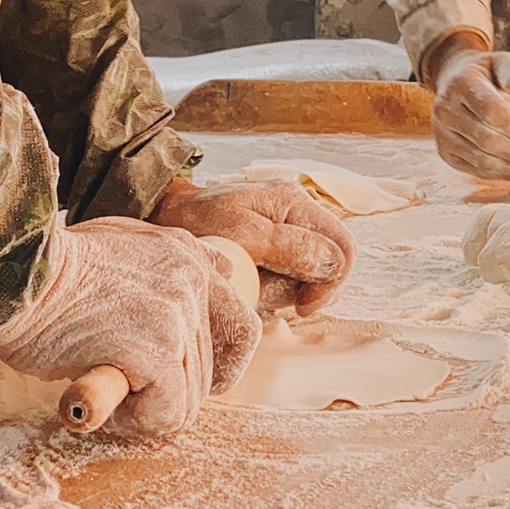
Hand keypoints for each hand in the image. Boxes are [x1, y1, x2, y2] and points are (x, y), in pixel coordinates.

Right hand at [0, 216, 258, 437]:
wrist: (14, 275)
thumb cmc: (50, 268)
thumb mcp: (121, 244)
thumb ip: (164, 268)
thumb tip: (204, 284)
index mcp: (186, 256)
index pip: (239, 321)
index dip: (220, 362)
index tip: (186, 376)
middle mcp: (191, 281)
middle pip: (209, 368)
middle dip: (168, 387)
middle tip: (124, 385)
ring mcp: (177, 317)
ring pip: (190, 396)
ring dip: (148, 405)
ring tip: (105, 387)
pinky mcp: (156, 352)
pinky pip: (168, 412)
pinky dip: (137, 421)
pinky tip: (105, 403)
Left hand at [152, 179, 355, 315]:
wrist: (166, 217)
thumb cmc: (199, 225)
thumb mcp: (243, 236)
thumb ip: (290, 246)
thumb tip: (332, 262)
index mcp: (294, 202)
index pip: (343, 247)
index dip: (331, 283)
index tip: (301, 306)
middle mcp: (298, 209)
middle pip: (334, 259)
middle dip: (311, 286)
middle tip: (277, 301)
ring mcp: (288, 224)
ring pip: (315, 269)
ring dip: (292, 286)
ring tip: (258, 287)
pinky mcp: (275, 240)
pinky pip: (294, 270)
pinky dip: (279, 283)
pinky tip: (256, 284)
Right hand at [429, 32, 509, 180]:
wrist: (454, 80)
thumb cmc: (486, 74)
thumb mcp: (502, 63)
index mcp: (460, 83)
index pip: (490, 110)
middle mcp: (445, 110)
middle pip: (486, 139)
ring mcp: (442, 134)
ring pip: (481, 160)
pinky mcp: (446, 152)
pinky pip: (476, 170)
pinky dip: (503, 174)